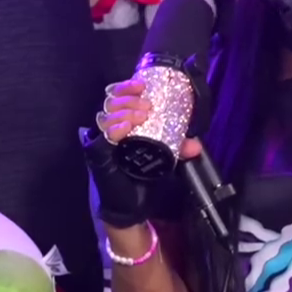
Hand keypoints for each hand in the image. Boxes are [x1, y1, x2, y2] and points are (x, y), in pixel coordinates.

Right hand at [87, 76, 200, 227]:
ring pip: (105, 116)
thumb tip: (195, 144)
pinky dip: (114, 130)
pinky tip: (125, 129)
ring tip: (142, 116)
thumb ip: (178, 149)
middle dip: (129, 99)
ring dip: (124, 112)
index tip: (142, 85)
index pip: (117, 96)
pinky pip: (101, 138)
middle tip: (148, 105)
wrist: (128, 206)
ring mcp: (100, 141)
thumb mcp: (163, 158)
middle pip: (110, 102)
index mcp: (120, 123)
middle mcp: (107, 129)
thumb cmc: (140, 178)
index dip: (126, 87)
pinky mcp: (96, 155)